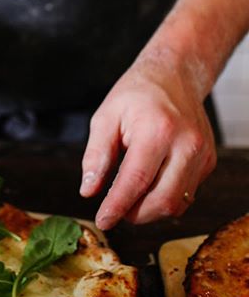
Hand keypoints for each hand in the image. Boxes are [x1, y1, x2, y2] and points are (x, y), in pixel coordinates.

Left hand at [79, 54, 216, 229]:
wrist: (173, 76)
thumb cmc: (136, 94)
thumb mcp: (105, 117)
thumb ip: (96, 156)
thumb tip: (88, 190)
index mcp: (157, 130)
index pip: (136, 181)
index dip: (117, 206)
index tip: (102, 220)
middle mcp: (186, 144)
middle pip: (162, 200)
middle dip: (134, 214)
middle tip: (114, 209)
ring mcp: (202, 154)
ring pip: (177, 203)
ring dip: (150, 210)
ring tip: (129, 197)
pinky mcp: (208, 161)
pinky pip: (186, 194)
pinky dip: (164, 199)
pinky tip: (149, 185)